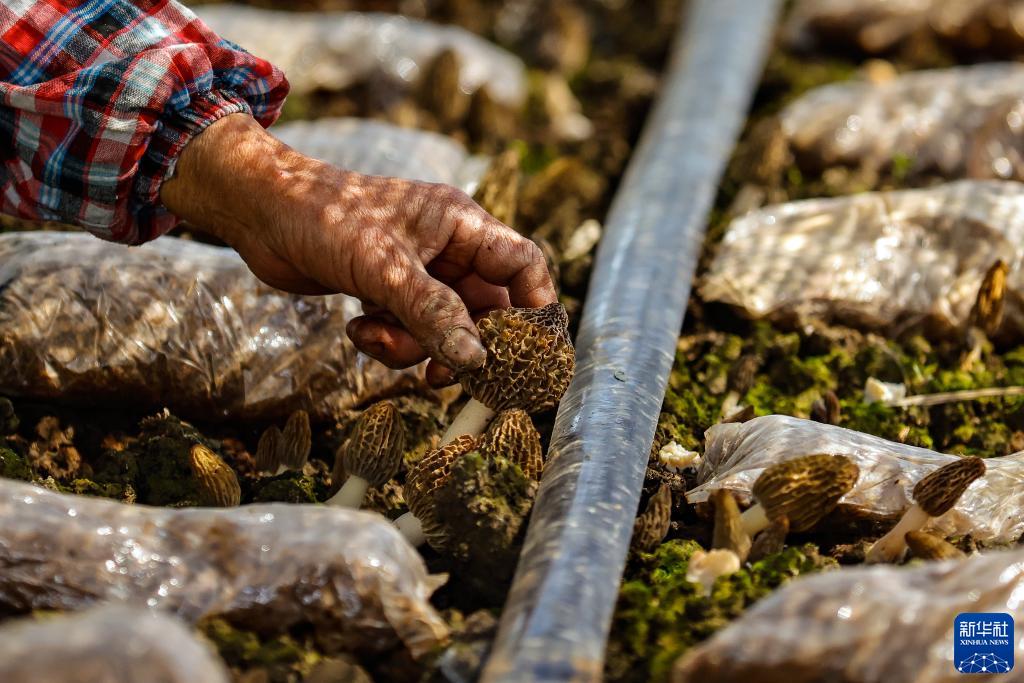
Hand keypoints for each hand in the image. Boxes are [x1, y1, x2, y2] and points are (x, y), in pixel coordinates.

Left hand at [161, 113, 556, 384]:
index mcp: (460, 224)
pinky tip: (357, 328)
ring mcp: (419, 272)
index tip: (530, 352)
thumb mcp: (383, 268)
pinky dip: (389, 342)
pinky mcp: (390, 292)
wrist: (260, 213)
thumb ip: (433, 314)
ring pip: (446, 328)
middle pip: (485, 308)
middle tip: (449, 380)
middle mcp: (447, 248)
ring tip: (375, 337)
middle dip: (464, 344)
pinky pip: (411, 332)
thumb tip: (477, 361)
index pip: (523, 265)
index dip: (535, 307)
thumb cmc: (324, 217)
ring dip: (414, 346)